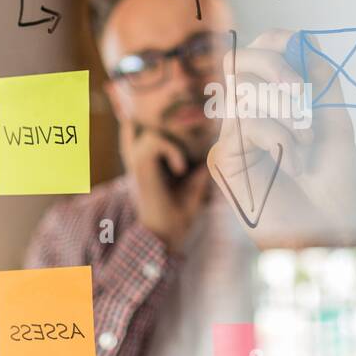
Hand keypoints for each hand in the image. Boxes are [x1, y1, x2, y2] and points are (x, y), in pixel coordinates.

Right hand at [120, 122, 211, 251]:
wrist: (166, 235)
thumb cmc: (179, 214)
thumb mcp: (195, 186)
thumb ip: (201, 170)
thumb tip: (216, 152)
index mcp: (152, 161)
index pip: (153, 128)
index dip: (166, 120)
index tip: (189, 122)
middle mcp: (142, 158)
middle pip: (152, 122)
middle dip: (174, 123)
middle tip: (196, 133)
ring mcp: (139, 161)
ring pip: (153, 129)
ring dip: (175, 138)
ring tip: (185, 161)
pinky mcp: (140, 167)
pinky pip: (155, 141)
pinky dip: (171, 150)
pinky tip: (180, 169)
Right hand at [207, 30, 355, 249]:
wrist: (327, 235)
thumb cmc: (332, 189)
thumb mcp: (336, 126)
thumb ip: (323, 83)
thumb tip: (307, 42)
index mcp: (272, 107)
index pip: (258, 54)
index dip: (275, 41)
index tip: (302, 49)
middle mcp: (246, 118)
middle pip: (238, 61)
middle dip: (275, 66)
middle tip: (303, 93)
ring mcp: (231, 139)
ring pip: (243, 89)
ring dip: (286, 111)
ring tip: (305, 144)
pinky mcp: (221, 160)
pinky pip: (246, 122)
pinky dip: (278, 137)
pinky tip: (292, 165)